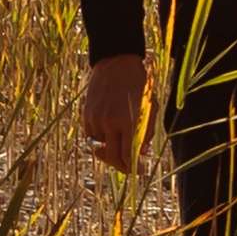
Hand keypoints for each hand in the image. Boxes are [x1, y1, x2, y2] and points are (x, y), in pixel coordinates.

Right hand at [78, 53, 148, 175]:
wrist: (117, 64)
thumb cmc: (139, 85)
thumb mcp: (150, 107)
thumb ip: (147, 132)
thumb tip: (142, 154)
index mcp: (128, 121)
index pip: (128, 155)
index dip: (134, 167)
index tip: (139, 172)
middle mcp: (109, 123)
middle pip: (111, 157)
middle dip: (121, 166)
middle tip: (130, 168)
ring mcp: (95, 120)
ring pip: (99, 149)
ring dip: (109, 155)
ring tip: (120, 154)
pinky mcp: (86, 116)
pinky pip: (91, 138)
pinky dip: (99, 143)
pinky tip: (109, 141)